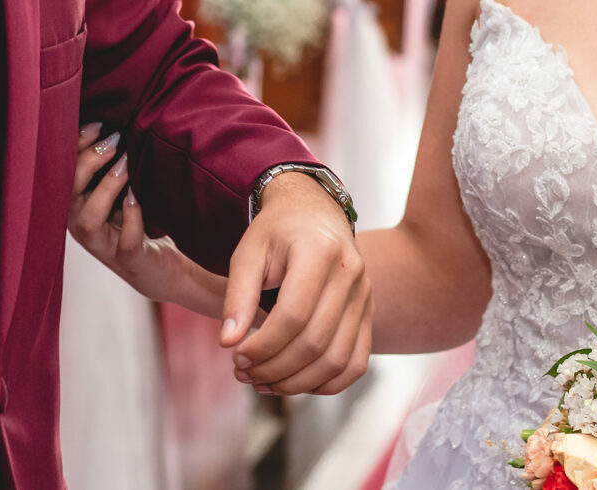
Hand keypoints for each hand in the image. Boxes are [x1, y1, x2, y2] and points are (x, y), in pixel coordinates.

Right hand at [68, 124, 227, 316]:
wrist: (162, 266)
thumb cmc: (139, 218)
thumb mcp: (123, 188)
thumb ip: (114, 163)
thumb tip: (116, 121)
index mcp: (76, 205)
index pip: (62, 174)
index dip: (74, 148)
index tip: (98, 123)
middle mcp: (82, 226)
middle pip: (67, 194)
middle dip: (87, 162)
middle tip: (114, 140)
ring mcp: (103, 246)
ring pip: (87, 220)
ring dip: (105, 188)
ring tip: (125, 164)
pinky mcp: (129, 261)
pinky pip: (126, 241)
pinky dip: (132, 216)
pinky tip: (137, 196)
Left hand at [223, 170, 370, 396]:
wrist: (315, 212)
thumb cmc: (276, 231)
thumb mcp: (248, 253)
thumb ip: (237, 296)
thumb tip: (228, 343)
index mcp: (319, 251)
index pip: (293, 316)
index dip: (263, 346)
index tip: (236, 357)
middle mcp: (350, 274)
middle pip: (315, 343)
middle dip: (274, 369)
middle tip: (243, 373)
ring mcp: (365, 296)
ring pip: (337, 360)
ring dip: (297, 383)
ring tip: (263, 382)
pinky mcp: (368, 313)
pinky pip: (356, 363)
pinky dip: (327, 384)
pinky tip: (294, 383)